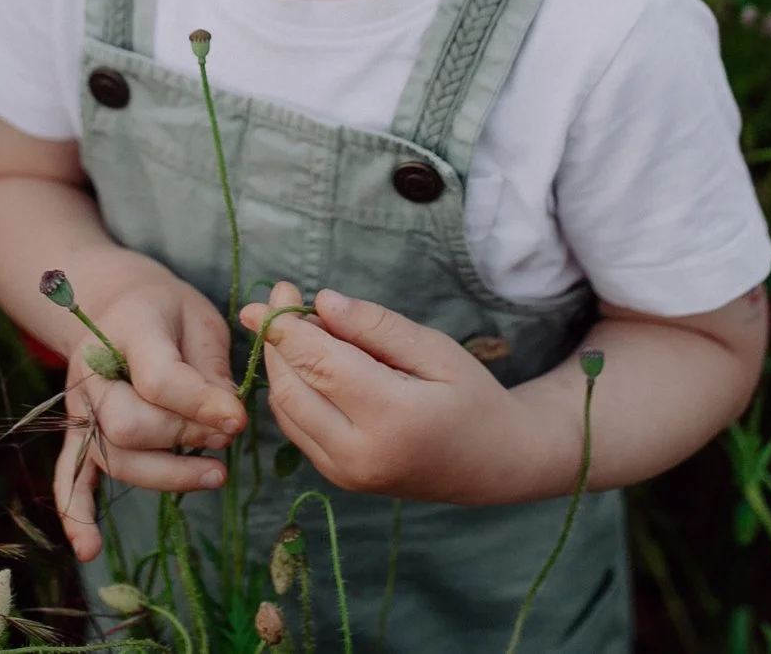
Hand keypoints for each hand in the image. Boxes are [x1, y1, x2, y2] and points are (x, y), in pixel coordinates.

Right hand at [54, 275, 247, 561]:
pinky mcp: (79, 432)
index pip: (160, 378)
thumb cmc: (167, 311)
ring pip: (114, 457)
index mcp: (128, 329)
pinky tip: (90, 550)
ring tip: (215, 475)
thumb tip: (226, 419)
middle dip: (182, 438)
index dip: (202, 404)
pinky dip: (76, 514)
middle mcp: (93, 372)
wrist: (114, 302)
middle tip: (225, 436)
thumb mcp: (198, 318)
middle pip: (129, 425)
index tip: (239, 419)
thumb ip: (211, 367)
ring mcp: (81, 406)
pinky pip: (68, 476)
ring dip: (165, 476)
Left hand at [238, 282, 533, 505]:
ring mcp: (345, 474)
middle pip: (292, 388)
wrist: (494, 465)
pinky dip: (291, 391)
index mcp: (391, 418)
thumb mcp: (435, 350)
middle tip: (281, 297)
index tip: (275, 291)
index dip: (288, 326)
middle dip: (277, 340)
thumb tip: (323, 302)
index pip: (319, 364)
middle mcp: (359, 454)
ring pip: (286, 410)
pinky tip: (307, 361)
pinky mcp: (338, 479)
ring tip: (296, 326)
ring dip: (280, 364)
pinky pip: (296, 429)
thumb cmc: (472, 399)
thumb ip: (377, 327)